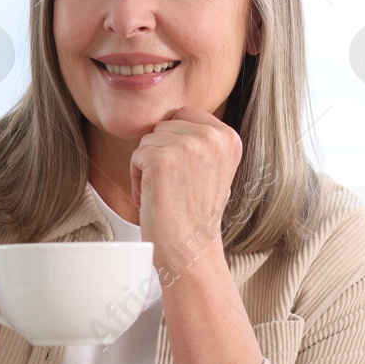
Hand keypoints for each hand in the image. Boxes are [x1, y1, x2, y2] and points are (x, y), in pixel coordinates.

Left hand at [129, 106, 241, 278]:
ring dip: (148, 168)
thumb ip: (201, 139)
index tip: (187, 174)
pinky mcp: (161, 159)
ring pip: (147, 140)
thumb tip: (171, 117)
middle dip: (161, 154)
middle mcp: (212, 137)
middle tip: (175, 187)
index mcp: (228, 137)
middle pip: (164, 125)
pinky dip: (138, 179)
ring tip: (167, 193)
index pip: (184, 114)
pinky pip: (136, 156)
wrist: (191, 249)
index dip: (175, 143)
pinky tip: (154, 198)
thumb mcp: (213, 167)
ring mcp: (187, 146)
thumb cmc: (196, 214)